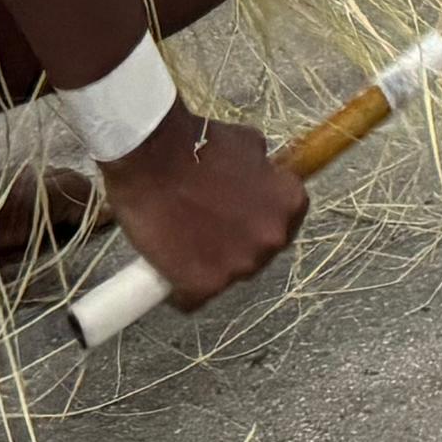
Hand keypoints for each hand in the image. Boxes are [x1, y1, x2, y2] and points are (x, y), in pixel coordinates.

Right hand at [100, 106, 303, 309]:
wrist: (153, 159)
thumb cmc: (198, 146)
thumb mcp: (248, 144)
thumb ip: (261, 169)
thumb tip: (260, 177)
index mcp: (289, 204)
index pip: (288, 219)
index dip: (262, 214)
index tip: (242, 212)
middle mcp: (271, 239)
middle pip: (260, 249)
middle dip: (238, 241)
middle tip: (209, 226)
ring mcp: (238, 266)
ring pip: (228, 274)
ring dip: (211, 264)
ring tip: (184, 242)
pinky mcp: (203, 286)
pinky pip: (194, 297)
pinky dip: (180, 289)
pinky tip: (168, 271)